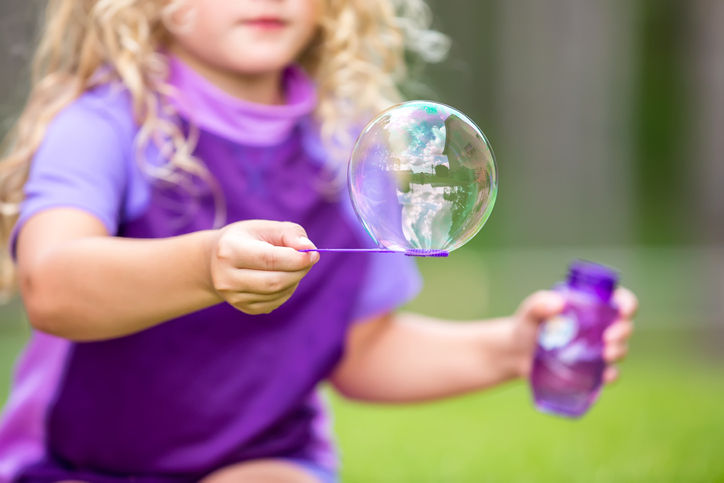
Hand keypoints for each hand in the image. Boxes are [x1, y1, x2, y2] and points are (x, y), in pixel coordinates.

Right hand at [207, 220, 319, 314]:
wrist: (217, 260)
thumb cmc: (247, 239)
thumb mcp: (265, 227)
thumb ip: (289, 233)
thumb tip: (309, 248)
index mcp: (229, 250)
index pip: (269, 259)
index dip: (296, 258)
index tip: (313, 254)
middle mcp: (226, 277)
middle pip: (275, 281)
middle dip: (299, 271)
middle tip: (309, 260)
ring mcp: (233, 296)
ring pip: (277, 293)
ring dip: (294, 280)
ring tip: (292, 266)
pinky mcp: (244, 308)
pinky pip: (275, 302)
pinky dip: (287, 290)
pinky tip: (282, 278)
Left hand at [508, 287, 637, 382]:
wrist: (515, 353)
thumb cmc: (525, 326)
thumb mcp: (529, 312)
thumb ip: (539, 304)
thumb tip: (558, 303)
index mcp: (589, 306)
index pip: (617, 301)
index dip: (627, 303)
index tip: (623, 310)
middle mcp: (597, 327)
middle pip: (624, 325)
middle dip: (623, 331)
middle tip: (608, 338)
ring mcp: (595, 349)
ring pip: (620, 348)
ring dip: (620, 351)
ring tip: (606, 355)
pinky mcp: (590, 370)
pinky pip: (609, 373)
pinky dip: (612, 375)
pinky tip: (607, 376)